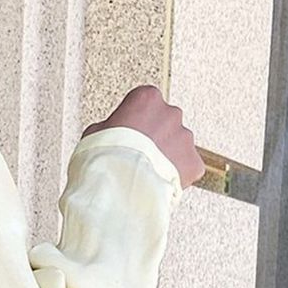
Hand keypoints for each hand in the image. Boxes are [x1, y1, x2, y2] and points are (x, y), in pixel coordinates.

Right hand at [82, 85, 205, 189]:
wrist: (119, 189)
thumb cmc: (105, 160)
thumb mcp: (94, 133)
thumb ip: (110, 126)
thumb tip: (111, 132)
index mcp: (147, 99)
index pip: (144, 103)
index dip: (134, 121)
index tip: (126, 134)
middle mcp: (171, 113)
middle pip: (164, 123)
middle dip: (153, 138)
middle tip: (136, 156)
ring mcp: (185, 137)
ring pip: (177, 145)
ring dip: (165, 156)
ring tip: (145, 174)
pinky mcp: (193, 162)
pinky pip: (187, 167)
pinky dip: (176, 175)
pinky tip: (157, 183)